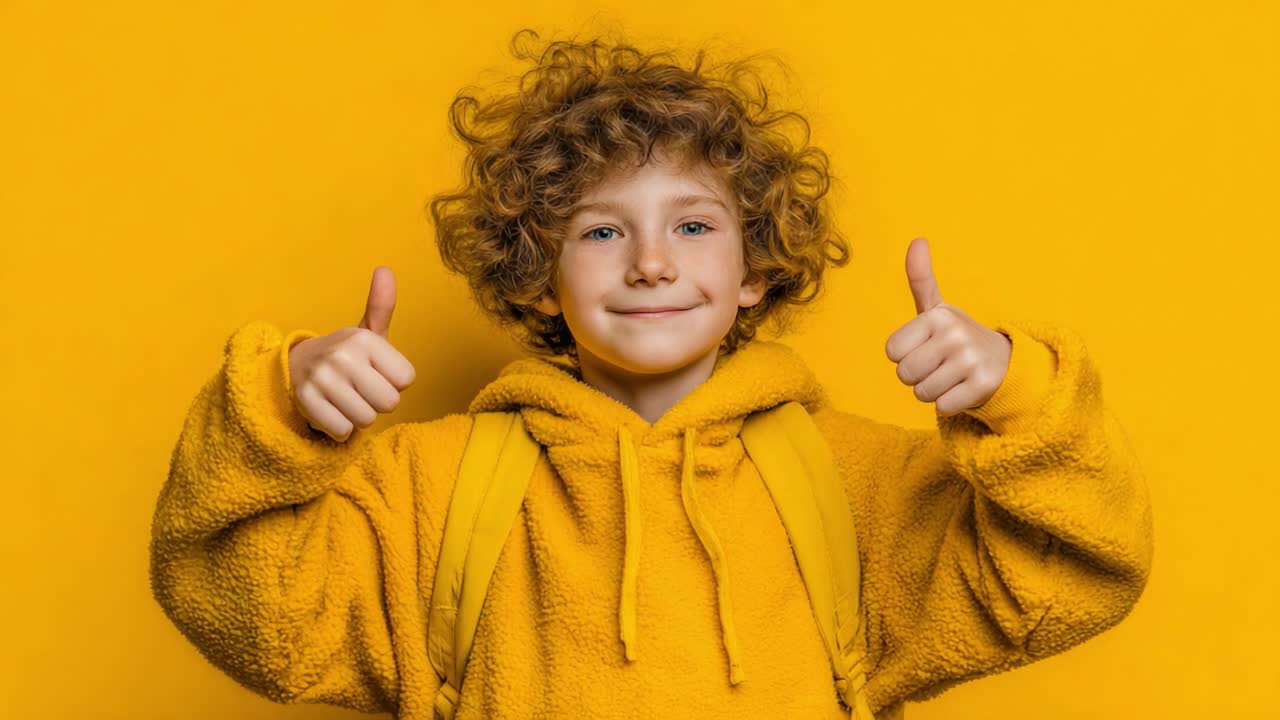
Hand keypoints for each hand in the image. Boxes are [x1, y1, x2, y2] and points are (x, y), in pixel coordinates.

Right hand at [287, 266, 416, 441]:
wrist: (296, 366)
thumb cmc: (346, 355)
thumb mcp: (367, 331)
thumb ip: (382, 306)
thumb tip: (385, 269)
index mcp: (364, 339)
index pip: (406, 379)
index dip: (394, 382)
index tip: (376, 373)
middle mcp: (343, 356)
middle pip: (389, 402)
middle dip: (378, 402)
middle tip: (361, 389)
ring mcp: (322, 379)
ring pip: (367, 420)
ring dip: (359, 416)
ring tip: (345, 399)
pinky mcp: (306, 402)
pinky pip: (343, 431)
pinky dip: (340, 428)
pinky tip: (331, 410)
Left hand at [884, 238, 1011, 417]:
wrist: (1002, 360)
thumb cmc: (956, 336)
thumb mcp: (936, 308)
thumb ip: (921, 278)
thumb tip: (917, 240)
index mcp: (937, 315)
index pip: (892, 352)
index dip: (904, 355)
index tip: (925, 346)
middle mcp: (955, 334)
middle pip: (904, 374)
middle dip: (917, 376)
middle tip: (939, 364)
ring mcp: (971, 359)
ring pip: (922, 393)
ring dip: (932, 391)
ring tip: (951, 376)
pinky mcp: (983, 385)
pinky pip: (942, 407)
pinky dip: (948, 404)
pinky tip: (962, 389)